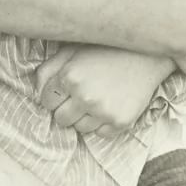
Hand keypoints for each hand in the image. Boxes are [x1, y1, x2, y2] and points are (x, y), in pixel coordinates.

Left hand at [34, 45, 173, 137]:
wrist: (147, 55)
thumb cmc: (106, 50)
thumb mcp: (73, 50)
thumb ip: (49, 69)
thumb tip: (37, 90)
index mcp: (70, 77)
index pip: (46, 101)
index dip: (54, 94)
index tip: (64, 88)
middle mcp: (85, 97)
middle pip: (60, 119)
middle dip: (66, 108)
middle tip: (80, 94)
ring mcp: (103, 112)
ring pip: (79, 129)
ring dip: (84, 116)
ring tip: (97, 97)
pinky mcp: (120, 123)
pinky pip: (99, 135)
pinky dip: (101, 124)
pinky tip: (109, 105)